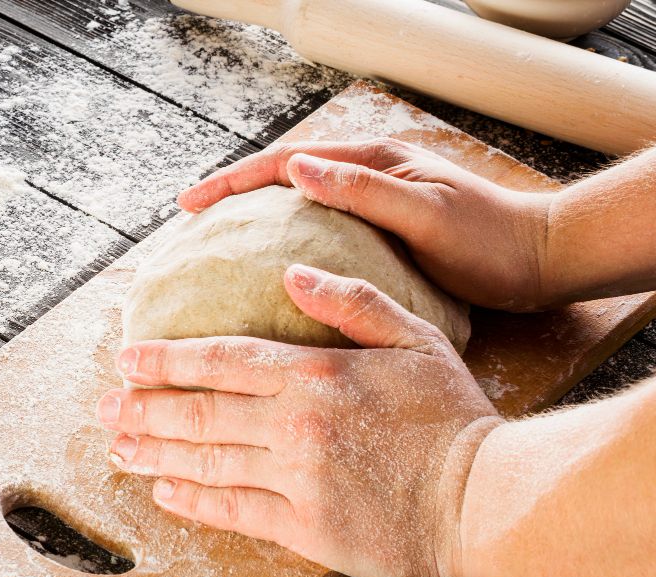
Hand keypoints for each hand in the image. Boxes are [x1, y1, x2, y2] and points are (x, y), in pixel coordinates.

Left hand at [97, 266, 502, 576]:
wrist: (482, 498)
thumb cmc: (451, 416)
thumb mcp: (414, 337)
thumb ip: (351, 301)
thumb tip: (292, 272)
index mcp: (315, 373)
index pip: (221, 359)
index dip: (167, 359)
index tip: (127, 359)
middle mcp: (294, 423)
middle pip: (199, 411)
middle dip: (143, 408)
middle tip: (104, 408)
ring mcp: (295, 477)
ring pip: (205, 461)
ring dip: (154, 453)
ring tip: (118, 448)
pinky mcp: (303, 526)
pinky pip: (233, 510)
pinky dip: (192, 500)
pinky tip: (165, 491)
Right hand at [178, 138, 553, 311]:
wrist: (537, 260)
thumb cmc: (487, 239)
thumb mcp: (425, 214)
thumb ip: (364, 191)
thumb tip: (297, 169)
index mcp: (371, 163)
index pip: (285, 163)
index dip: (234, 182)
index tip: (190, 204)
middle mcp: (365, 176)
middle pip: (283, 177)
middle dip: (233, 194)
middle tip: (189, 220)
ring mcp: (371, 202)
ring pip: (297, 203)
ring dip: (254, 214)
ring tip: (217, 240)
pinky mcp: (379, 231)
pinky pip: (318, 228)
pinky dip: (285, 238)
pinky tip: (272, 263)